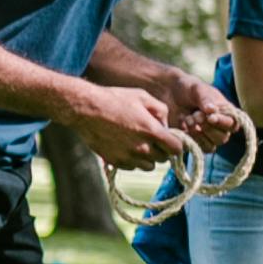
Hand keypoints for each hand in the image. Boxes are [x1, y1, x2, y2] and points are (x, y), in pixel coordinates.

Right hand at [63, 81, 184, 163]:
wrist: (86, 109)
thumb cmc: (115, 99)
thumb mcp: (143, 96)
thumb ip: (161, 110)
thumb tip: (165, 125)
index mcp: (152, 131)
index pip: (177, 149)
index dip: (176, 145)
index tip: (171, 140)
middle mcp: (142, 148)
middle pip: (163, 159)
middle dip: (162, 150)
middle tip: (152, 138)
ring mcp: (128, 157)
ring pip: (148, 166)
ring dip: (147, 157)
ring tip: (138, 143)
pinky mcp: (115, 162)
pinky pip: (132, 167)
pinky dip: (133, 160)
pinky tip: (125, 146)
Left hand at [167, 74, 248, 149]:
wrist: (168, 93)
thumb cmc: (187, 88)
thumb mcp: (197, 89)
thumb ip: (206, 99)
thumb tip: (212, 110)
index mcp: (226, 112)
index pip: (233, 124)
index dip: (223, 123)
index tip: (210, 117)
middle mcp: (219, 127)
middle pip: (223, 138)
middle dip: (208, 127)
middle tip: (196, 115)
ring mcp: (207, 136)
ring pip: (211, 146)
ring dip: (199, 134)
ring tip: (188, 119)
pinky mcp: (194, 142)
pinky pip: (197, 148)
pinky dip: (190, 138)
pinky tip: (183, 125)